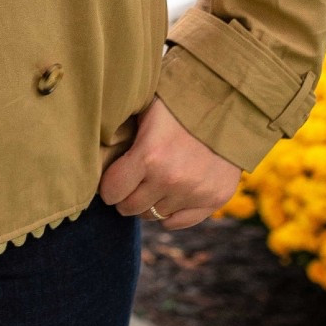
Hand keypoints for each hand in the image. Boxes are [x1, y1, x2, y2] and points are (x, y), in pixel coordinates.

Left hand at [99, 95, 242, 229]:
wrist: (229, 103)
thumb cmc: (178, 102)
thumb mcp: (145, 111)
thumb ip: (123, 135)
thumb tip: (96, 152)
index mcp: (149, 155)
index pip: (111, 192)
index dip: (109, 185)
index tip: (114, 177)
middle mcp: (171, 179)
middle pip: (130, 208)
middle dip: (126, 196)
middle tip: (132, 182)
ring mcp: (194, 192)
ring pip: (154, 215)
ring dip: (150, 202)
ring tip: (154, 182)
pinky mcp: (215, 199)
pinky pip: (180, 222)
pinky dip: (171, 214)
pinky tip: (170, 197)